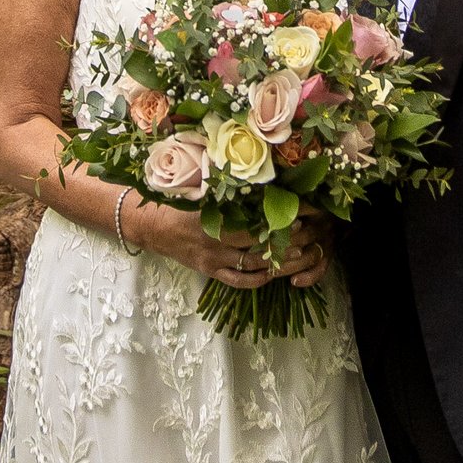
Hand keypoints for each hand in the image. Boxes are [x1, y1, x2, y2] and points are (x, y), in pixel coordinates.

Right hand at [140, 204, 328, 293]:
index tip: (306, 211)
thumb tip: (264, 182)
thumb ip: (230, 190)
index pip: (259, 218)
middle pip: (261, 243)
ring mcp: (214, 258)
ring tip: (301, 253)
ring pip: (254, 264)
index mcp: (217, 216)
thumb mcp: (203, 191)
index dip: (284, 217)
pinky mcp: (209, 271)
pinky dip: (258, 279)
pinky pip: (238, 280)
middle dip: (288, 240)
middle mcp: (216, 239)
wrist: (151, 226)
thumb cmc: (179, 202)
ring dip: (280, 260)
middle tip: (311, 234)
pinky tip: (274, 274)